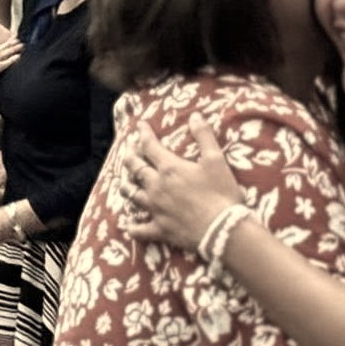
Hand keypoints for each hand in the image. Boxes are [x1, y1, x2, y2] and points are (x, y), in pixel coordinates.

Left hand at [123, 112, 244, 251]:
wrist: (221, 229)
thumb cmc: (220, 193)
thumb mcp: (216, 160)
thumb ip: (204, 136)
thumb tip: (196, 116)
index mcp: (170, 168)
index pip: (150, 147)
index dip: (144, 134)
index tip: (140, 126)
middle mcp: (157, 187)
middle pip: (137, 169)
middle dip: (130, 158)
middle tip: (127, 151)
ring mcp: (156, 209)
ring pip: (133, 196)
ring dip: (127, 187)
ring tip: (123, 183)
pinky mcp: (160, 229)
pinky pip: (140, 229)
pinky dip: (133, 227)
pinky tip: (129, 226)